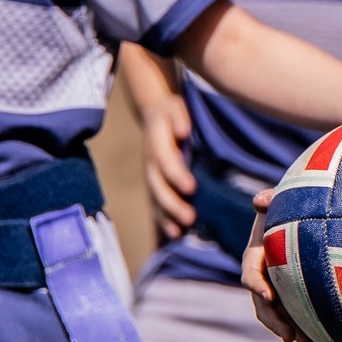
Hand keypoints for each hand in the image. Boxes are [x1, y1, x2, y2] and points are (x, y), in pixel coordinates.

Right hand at [140, 94, 195, 240]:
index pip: (166, 161)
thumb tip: (183, 130)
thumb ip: (179, 117)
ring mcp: (151, 175)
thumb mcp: (176, 107)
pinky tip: (176, 234)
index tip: (191, 188)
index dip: (177, 175)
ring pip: (155, 199)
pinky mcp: (154, 184)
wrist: (154, 114)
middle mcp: (151, 162)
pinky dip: (163, 220)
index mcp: (157, 143)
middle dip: (172, 203)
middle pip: (158, 186)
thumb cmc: (173, 112)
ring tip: (179, 233)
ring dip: (166, 217)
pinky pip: (156, 204)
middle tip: (190, 218)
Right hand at [241, 193, 318, 341]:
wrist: (310, 213)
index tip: (268, 296)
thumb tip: (259, 200)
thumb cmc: (293, 203)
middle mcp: (267, 276)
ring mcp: (282, 288)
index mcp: (257, 254)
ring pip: (285, 317)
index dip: (256, 285)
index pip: (250, 272)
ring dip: (298, 336)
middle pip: (264, 304)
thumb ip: (272, 199)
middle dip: (275, 322)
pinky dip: (312, 332)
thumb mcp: (282, 199)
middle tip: (288, 336)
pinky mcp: (299, 296)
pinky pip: (302, 317)